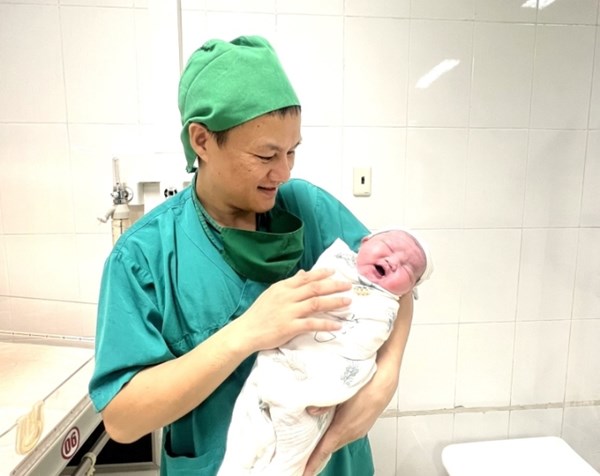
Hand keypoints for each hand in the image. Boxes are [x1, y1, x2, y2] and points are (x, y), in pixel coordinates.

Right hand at [236, 268, 351, 352]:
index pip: (305, 277)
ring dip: (334, 302)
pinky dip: (326, 324)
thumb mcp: (272, 294)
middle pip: (315, 288)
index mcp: (282, 287)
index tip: (334, 272)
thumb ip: (289, 284)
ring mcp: (288, 312)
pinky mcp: (289, 327)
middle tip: (348, 285)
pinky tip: (337, 325)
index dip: (321, 274)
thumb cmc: (259, 313)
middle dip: (333, 286)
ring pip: (316, 303)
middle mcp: (287, 297)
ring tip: (347, 302)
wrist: (246, 332)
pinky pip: (312, 324)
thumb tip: (303, 273)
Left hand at [302, 372, 394, 475]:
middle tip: (304, 462)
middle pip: (330, 448)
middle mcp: (351, 434)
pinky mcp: (362, 427)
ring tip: (314, 451)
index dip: (313, 463)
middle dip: (317, 457)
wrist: (384, 385)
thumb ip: (324, 404)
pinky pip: (345, 437)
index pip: (324, 450)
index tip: (305, 473)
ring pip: (338, 443)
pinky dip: (335, 440)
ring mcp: (358, 431)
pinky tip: (331, 434)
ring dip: (327, 447)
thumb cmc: (364, 388)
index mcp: (342, 428)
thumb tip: (310, 410)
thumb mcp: (340, 394)